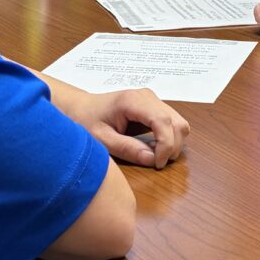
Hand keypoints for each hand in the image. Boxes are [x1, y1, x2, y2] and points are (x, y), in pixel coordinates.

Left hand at [23, 62, 189, 169]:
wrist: (81, 107)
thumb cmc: (86, 120)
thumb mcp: (101, 139)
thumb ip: (126, 149)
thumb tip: (152, 159)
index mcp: (133, 101)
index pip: (162, 120)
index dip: (166, 145)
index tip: (157, 163)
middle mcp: (147, 96)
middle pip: (177, 122)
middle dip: (172, 147)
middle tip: (156, 163)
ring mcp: (153, 100)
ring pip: (179, 123)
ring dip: (173, 143)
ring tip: (155, 156)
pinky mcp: (154, 106)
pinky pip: (173, 123)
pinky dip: (169, 138)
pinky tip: (154, 148)